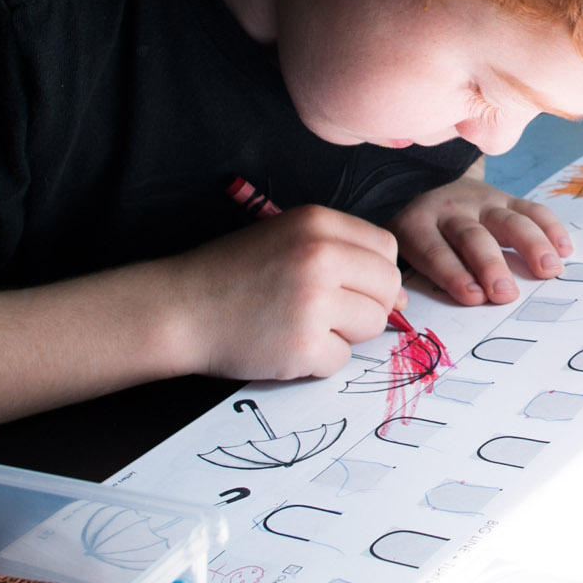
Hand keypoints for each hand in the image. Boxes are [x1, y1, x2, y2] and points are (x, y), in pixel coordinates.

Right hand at [173, 204, 401, 379]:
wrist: (179, 309)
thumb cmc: (232, 273)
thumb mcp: (286, 236)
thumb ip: (343, 253)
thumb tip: (402, 297)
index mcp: (317, 223)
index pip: (386, 248)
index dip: (375, 272)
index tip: (349, 284)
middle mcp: (320, 257)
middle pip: (388, 289)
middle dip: (368, 305)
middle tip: (327, 311)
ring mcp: (313, 303)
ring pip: (372, 326)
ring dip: (345, 333)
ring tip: (301, 324)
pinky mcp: (304, 346)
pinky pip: (342, 359)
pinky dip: (319, 360)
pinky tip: (286, 344)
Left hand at [390, 175, 571, 304]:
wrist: (425, 182)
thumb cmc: (416, 233)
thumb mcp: (399, 248)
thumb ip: (406, 276)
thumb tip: (406, 308)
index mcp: (417, 226)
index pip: (435, 251)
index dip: (453, 274)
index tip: (474, 297)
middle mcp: (451, 211)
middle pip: (473, 237)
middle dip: (490, 265)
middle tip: (506, 293)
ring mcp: (482, 202)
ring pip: (508, 220)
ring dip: (531, 246)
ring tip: (549, 270)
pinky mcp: (506, 197)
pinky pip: (532, 209)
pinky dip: (550, 228)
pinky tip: (564, 250)